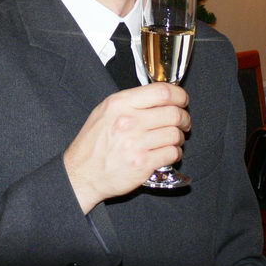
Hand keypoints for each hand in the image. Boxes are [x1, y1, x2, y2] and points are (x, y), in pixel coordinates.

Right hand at [64, 82, 190, 213]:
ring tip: (173, 139)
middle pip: (173, 113)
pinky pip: (172, 153)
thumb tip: (161, 97)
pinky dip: (175, 153)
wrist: (81, 174)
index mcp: (120, 103)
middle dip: (184, 118)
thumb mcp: (105, 111)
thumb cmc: (93, 143)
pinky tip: (167, 153)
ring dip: (179, 137)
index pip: (162, 92)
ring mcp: (136, 143)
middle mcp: (129, 121)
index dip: (179, 95)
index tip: (182, 101)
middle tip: (183, 122)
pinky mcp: (143, 163)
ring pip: (175, 134)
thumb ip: (131, 101)